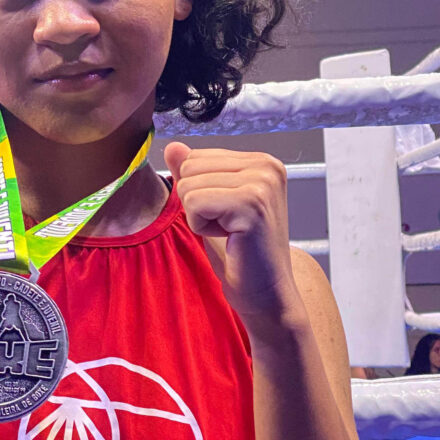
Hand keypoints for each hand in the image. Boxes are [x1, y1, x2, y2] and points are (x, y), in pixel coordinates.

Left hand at [164, 144, 300, 330]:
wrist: (267, 294)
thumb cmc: (240, 253)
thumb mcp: (212, 205)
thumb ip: (193, 172)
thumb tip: (172, 146)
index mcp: (261, 161)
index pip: (196, 157)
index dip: (200, 191)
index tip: (227, 216)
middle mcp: (266, 165)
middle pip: (189, 167)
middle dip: (196, 202)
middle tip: (228, 227)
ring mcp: (262, 183)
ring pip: (188, 185)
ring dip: (199, 216)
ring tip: (229, 233)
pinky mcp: (252, 204)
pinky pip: (194, 203)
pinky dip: (201, 227)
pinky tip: (229, 239)